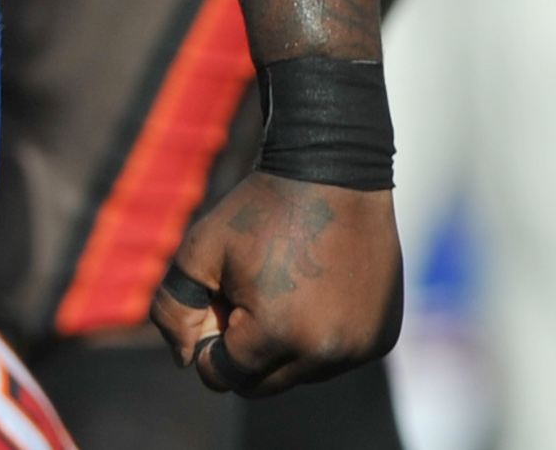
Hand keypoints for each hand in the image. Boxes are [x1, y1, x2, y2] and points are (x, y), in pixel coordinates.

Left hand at [151, 171, 400, 393]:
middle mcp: (326, 352)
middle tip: (246, 293)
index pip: (224, 375)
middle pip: (264, 383)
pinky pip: (336, 358)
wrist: (335, 172)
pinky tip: (317, 289)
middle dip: (245, 349)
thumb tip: (185, 360)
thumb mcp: (200, 248)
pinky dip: (319, 337)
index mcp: (278, 333)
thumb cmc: (262, 209)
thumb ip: (173, 308)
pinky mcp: (382, 338)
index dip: (209, 341)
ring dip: (283, 345)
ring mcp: (360, 348)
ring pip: (301, 374)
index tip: (218, 299)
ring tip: (283, 285)